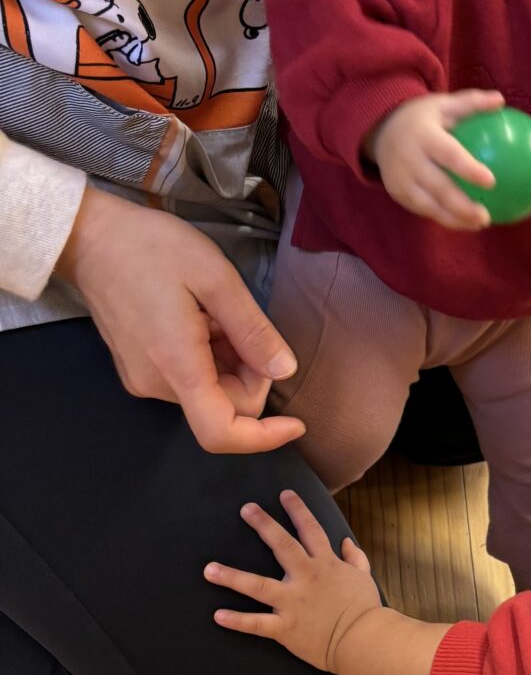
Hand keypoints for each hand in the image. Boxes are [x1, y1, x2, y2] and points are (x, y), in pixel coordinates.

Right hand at [55, 187, 305, 453]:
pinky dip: (208, 355)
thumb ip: (253, 330)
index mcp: (176, 366)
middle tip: (241, 320)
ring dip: (229, 359)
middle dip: (250, 372)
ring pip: (209, 390)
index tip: (296, 420)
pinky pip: (188, 377)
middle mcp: (156, 385)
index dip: (264, 437)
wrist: (92, 238)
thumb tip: (285, 371)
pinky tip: (200, 317)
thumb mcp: (216, 279)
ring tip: (214, 311)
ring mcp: (143, 379)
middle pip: (224, 405)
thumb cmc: (152, 248)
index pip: (220, 433)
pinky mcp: (137, 369)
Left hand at [208, 488, 381, 671]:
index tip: (284, 494)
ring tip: (209, 569)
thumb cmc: (365, 609)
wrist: (363, 640)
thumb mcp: (363, 577)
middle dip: (264, 525)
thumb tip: (347, 542)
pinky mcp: (285, 627)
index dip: (298, 510)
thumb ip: (355, 558)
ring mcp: (293, 602)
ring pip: (258, 586)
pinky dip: (237, 621)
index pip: (310, 530)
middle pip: (282, 546)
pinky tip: (217, 615)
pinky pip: (257, 624)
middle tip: (246, 509)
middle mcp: (306, 577)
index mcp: (325, 564)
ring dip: (232, 576)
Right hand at [368, 89, 504, 231]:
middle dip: (461, 206)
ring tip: (479, 224)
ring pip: (428, 205)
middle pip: (437, 187)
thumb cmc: (423, 118)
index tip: (491, 181)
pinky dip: (442, 218)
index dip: (468, 169)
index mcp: (423, 136)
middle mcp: (409, 159)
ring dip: (454, 219)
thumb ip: (472, 102)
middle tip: (486, 216)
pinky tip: (464, 223)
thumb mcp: (443, 104)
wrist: (380, 129)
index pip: (447, 154)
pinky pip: (421, 209)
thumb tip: (501, 100)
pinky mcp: (397, 192)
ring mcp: (400, 179)